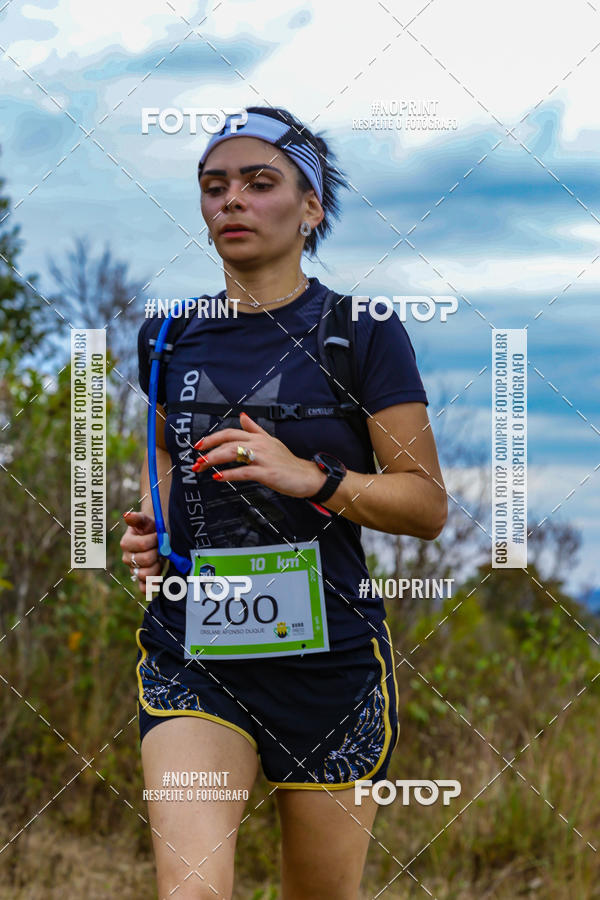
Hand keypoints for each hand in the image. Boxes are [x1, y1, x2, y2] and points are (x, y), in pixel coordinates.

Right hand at [120, 511, 162, 592]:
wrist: (157, 537)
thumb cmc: (150, 528)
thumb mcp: (146, 521)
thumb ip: (138, 518)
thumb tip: (127, 516)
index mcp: (126, 543)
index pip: (142, 545)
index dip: (155, 540)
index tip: (159, 535)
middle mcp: (127, 558)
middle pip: (145, 560)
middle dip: (157, 553)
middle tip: (161, 548)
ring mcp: (133, 570)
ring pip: (144, 575)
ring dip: (157, 567)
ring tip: (160, 559)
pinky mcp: (141, 579)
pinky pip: (143, 588)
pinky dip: (150, 587)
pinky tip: (157, 582)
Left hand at [191, 413, 326, 498]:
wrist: (306, 476)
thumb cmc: (287, 462)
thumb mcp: (271, 441)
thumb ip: (255, 429)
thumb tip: (243, 416)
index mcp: (258, 437)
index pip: (231, 432)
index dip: (213, 437)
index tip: (199, 445)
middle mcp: (259, 445)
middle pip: (229, 442)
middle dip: (209, 450)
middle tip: (196, 460)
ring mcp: (263, 458)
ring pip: (233, 454)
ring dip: (214, 460)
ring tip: (202, 466)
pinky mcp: (267, 473)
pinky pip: (244, 472)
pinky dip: (229, 474)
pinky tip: (218, 477)